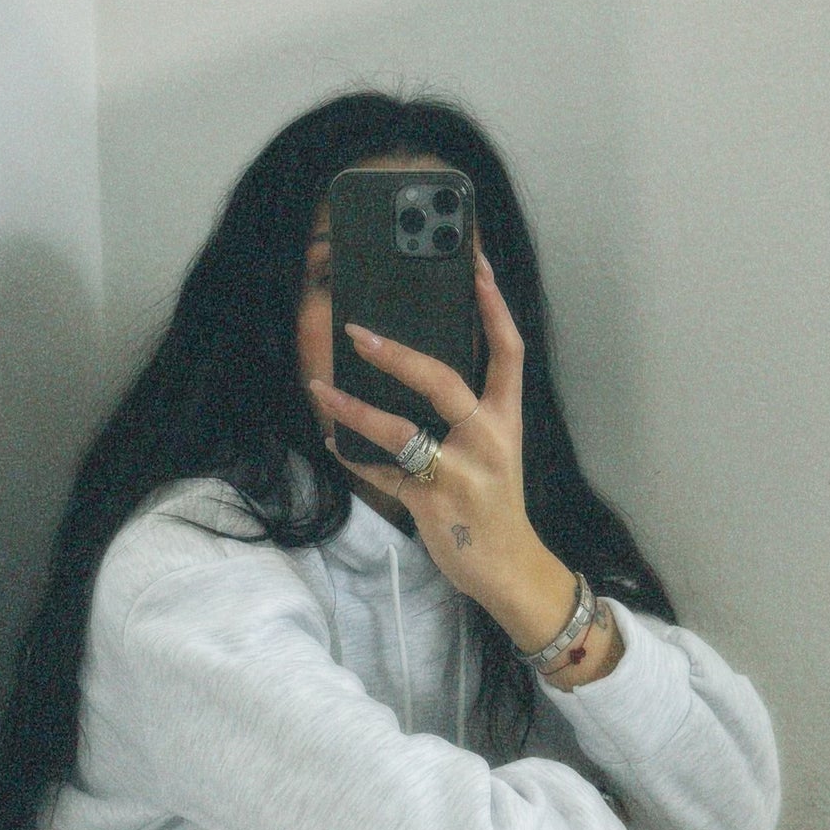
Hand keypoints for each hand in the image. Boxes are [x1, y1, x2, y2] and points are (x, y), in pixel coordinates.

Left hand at [307, 246, 584, 655]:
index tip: (475, 261)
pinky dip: (350, 455)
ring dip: (352, 407)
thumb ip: (463, 413)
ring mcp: (461, 472)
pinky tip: (329, 437)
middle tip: (355, 330)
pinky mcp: (433, 503)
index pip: (507, 350)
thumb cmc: (493, 502)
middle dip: (396, 353)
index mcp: (505, 418)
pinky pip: (381, 473)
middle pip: (443, 381)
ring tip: (320, 388)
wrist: (509, 568)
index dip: (492, 304)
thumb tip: (411, 367)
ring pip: (400, 430)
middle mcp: (488, 439)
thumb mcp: (492, 450)